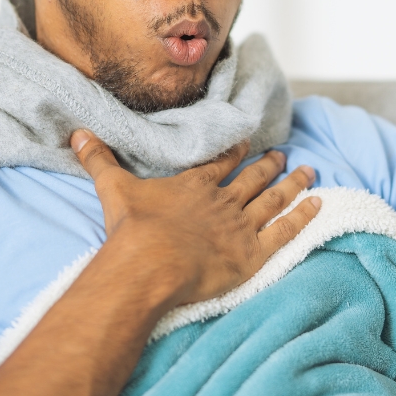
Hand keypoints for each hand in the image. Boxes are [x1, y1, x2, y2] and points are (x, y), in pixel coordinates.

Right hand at [70, 131, 321, 304]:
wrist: (152, 261)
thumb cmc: (134, 228)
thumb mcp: (114, 187)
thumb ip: (98, 160)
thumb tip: (77, 134)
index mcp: (195, 185)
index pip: (220, 164)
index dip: (235, 152)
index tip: (247, 141)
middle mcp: (223, 201)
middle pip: (253, 179)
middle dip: (269, 166)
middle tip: (283, 154)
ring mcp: (241, 226)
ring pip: (274, 200)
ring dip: (292, 184)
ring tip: (309, 170)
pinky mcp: (254, 253)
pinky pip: (286, 231)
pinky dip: (304, 216)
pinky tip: (319, 203)